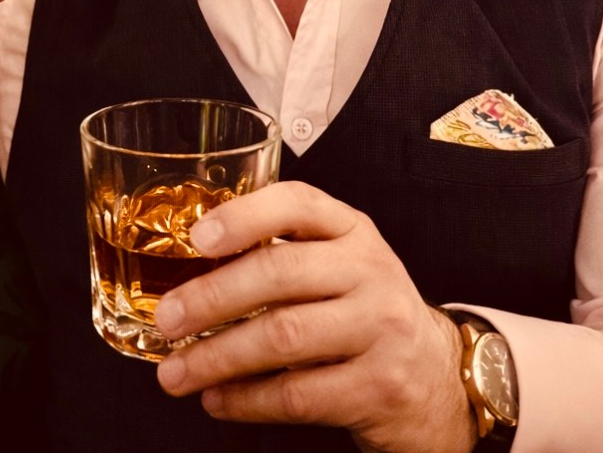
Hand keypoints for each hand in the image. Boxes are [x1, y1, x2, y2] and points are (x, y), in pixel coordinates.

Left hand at [153, 181, 476, 452]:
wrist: (435, 377)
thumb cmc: (365, 312)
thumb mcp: (339, 265)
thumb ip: (284, 252)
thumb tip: (190, 268)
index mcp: (352, 230)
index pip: (297, 203)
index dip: (244, 216)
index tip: (197, 238)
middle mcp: (370, 270)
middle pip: (279, 273)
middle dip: (212, 297)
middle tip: (167, 318)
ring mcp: (380, 328)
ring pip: (283, 336)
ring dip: (218, 356)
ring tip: (175, 372)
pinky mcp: (379, 386)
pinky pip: (298, 393)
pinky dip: (247, 400)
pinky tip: (217, 399)